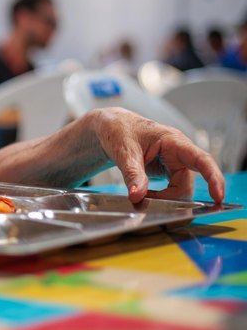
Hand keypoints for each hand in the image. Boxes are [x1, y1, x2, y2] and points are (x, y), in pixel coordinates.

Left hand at [91, 107, 224, 203]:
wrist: (111, 127)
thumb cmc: (120, 130)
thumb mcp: (124, 151)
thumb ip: (132, 174)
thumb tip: (137, 195)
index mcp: (173, 141)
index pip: (200, 160)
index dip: (213, 178)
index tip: (218, 196)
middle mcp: (178, 153)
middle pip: (187, 182)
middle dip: (172, 197)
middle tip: (149, 202)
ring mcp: (174, 162)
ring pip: (180, 188)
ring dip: (165, 198)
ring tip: (143, 196)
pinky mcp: (167, 171)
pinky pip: (171, 189)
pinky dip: (161, 197)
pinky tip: (146, 195)